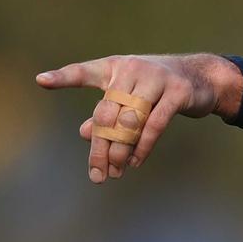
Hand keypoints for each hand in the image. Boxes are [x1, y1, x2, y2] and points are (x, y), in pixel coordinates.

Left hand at [35, 53, 242, 182]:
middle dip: (101, 147)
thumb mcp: (130, 97)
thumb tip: (85, 133)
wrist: (202, 76)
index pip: (84, 72)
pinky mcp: (178, 91)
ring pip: (131, 121)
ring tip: (115, 172)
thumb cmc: (158, 88)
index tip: (41, 81)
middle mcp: (133, 69)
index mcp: (115, 67)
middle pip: (107, 113)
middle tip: (97, 174)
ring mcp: (157, 79)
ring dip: (121, 151)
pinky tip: (134, 161)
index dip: (63, 77)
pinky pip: (155, 124)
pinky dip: (143, 146)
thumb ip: (107, 114)